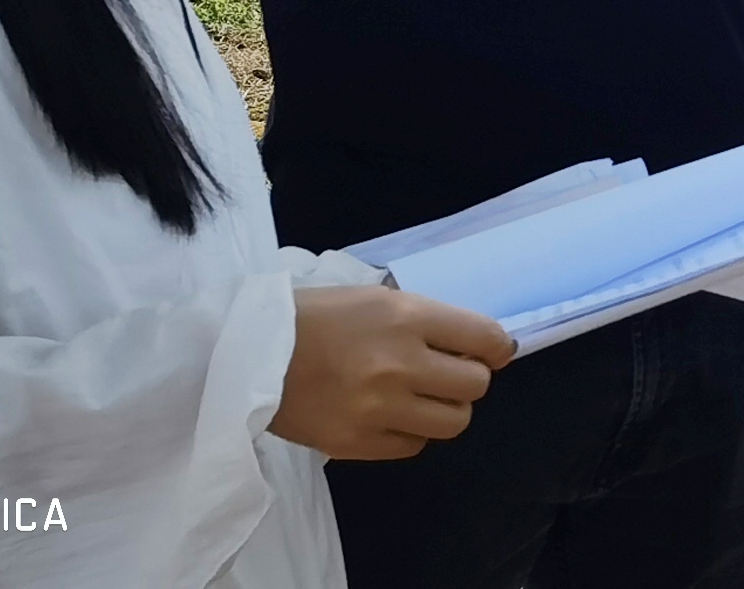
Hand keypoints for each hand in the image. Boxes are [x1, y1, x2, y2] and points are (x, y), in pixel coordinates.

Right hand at [274, 285, 514, 461]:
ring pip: (453, 422)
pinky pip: (414, 446)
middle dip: (467, 379)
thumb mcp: (373, 299)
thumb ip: (425, 320)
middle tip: (445, 374)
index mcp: (406, 318)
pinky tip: (391, 416)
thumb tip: (476, 343)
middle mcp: (400, 364)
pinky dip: (411, 432)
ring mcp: (380, 409)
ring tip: (419, 398)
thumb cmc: (312, 317)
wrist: (247, 356)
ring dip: (444, 409)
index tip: (490, 352)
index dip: (496, 348)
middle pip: (475, 385)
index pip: (485, 338)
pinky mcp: (359, 444)